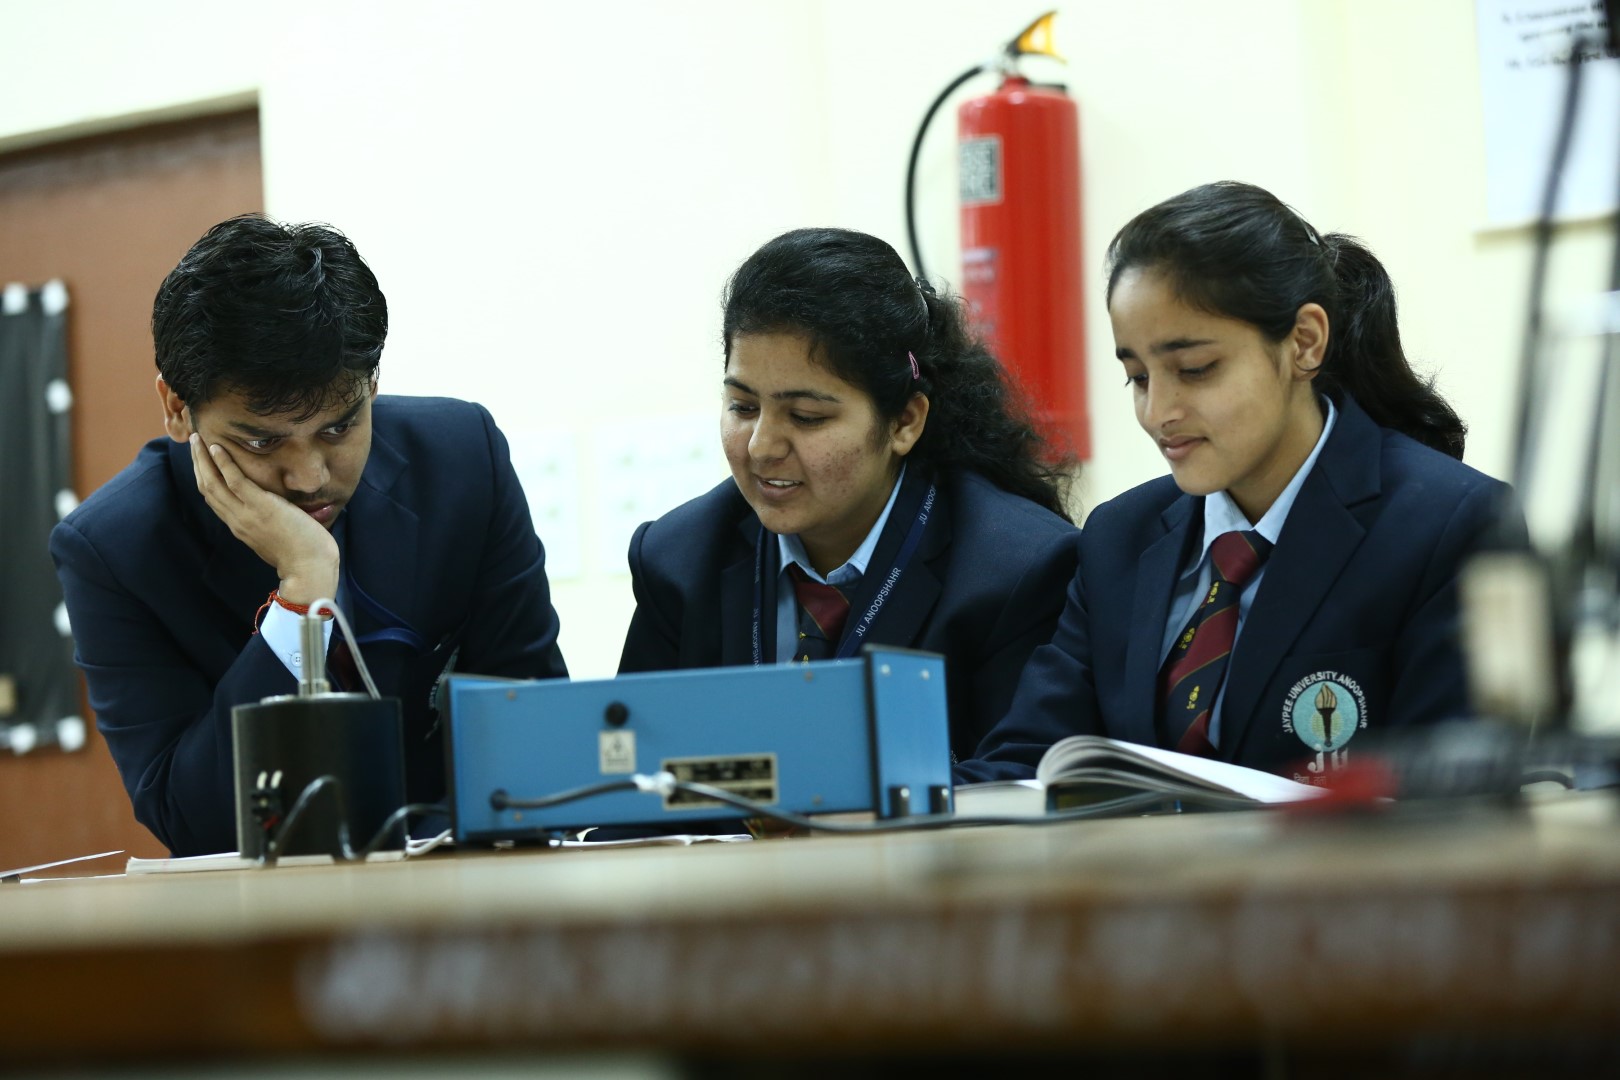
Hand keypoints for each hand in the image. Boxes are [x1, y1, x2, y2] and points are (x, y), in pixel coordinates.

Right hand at [189, 434, 339, 604]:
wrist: (310, 568)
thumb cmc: (302, 553)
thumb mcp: (277, 536)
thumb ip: (268, 522)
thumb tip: (276, 509)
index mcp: (240, 527)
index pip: (214, 498)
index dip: (204, 477)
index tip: (200, 461)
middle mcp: (236, 520)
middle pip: (207, 487)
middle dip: (197, 463)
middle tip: (193, 442)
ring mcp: (246, 514)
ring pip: (213, 482)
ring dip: (203, 458)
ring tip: (197, 438)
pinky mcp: (260, 507)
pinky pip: (235, 481)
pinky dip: (223, 463)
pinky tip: (216, 448)